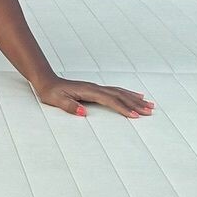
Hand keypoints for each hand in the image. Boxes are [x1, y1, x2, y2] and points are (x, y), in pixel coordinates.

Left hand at [34, 75, 155, 118]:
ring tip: (149, 104)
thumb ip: (70, 106)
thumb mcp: (56, 100)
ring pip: (119, 92)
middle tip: (150, 111)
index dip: (123, 108)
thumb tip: (84, 113)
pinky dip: (127, 93)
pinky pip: (116, 91)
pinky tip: (135, 95)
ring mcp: (96, 87)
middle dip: (135, 103)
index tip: (135, 115)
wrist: (46, 81)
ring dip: (135, 98)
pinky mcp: (96, 89)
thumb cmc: (51, 92)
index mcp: (88, 91)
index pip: (109, 100)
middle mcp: (95, 87)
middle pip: (119, 95)